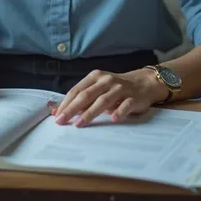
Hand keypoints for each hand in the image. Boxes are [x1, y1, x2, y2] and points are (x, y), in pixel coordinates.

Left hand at [53, 68, 168, 126]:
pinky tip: (113, 119)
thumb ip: (82, 99)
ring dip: (90, 113)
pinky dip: (119, 111)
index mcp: (95, 77)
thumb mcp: (98, 89)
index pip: (77, 90)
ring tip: (80, 124)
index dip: (66, 102)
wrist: (143, 83)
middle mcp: (106, 80)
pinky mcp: (133, 97)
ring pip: (103, 100)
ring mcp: (120, 88)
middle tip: (62, 121)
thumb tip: (59, 111)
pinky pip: (125, 105)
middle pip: (87, 95)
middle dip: (72, 109)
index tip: (57, 115)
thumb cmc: (115, 88)